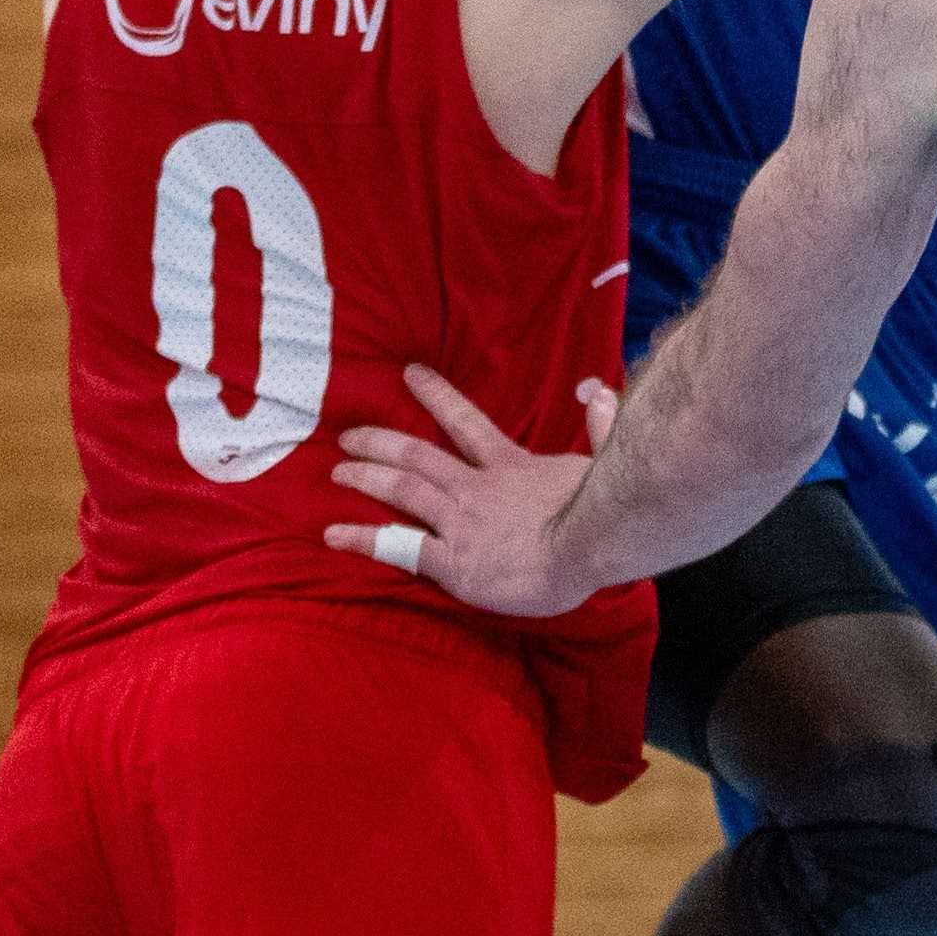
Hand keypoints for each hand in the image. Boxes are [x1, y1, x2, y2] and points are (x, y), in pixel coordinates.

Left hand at [325, 365, 617, 619]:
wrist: (584, 547)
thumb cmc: (599, 510)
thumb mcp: (603, 460)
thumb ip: (601, 426)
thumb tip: (602, 391)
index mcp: (509, 466)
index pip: (466, 422)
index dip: (436, 396)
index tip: (410, 374)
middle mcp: (475, 488)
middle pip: (418, 455)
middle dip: (379, 442)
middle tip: (348, 434)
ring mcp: (460, 522)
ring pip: (403, 490)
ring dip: (366, 478)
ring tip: (336, 472)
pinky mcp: (451, 561)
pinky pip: (399, 547)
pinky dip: (364, 538)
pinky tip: (333, 534)